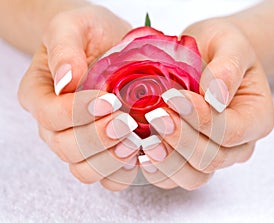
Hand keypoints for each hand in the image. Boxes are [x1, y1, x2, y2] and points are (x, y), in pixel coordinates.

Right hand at [18, 5, 138, 190]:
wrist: (108, 44)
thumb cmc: (89, 33)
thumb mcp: (73, 26)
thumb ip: (64, 48)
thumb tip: (67, 80)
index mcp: (40, 95)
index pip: (49, 115)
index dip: (77, 113)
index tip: (109, 100)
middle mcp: (54, 125)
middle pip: (66, 148)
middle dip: (98, 139)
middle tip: (127, 123)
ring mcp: (77, 142)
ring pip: (84, 170)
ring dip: (110, 161)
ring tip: (134, 143)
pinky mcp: (101, 151)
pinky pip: (106, 177)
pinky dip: (121, 173)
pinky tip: (138, 155)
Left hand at [137, 18, 273, 189]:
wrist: (206, 57)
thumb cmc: (220, 49)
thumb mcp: (230, 44)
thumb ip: (228, 67)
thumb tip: (216, 96)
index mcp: (256, 119)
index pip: (230, 132)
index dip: (200, 119)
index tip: (172, 98)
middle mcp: (238, 144)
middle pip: (211, 158)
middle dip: (181, 139)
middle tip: (155, 116)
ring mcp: (214, 155)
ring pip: (194, 176)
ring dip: (168, 161)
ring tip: (147, 140)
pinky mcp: (190, 159)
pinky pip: (176, 178)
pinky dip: (158, 171)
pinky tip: (142, 155)